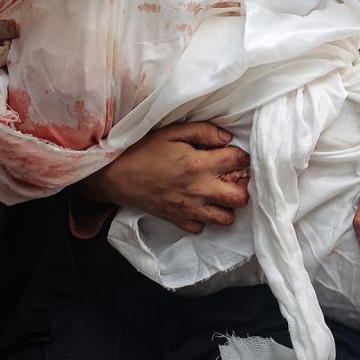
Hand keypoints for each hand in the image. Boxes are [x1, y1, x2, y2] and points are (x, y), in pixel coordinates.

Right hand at [76, 122, 249, 233]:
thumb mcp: (173, 131)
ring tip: (220, 193)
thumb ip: (203, 131)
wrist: (116, 176)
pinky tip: (200, 205)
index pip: (238, 162)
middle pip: (240, 198)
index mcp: (199, 164)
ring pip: (225, 219)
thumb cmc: (144, 150)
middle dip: (243, 187)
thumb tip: (228, 138)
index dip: (243, 156)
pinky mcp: (177, 220)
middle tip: (235, 177)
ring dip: (228, 206)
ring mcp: (189, 209)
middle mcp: (199, 190)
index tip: (237, 155)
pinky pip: (201, 228)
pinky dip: (204, 219)